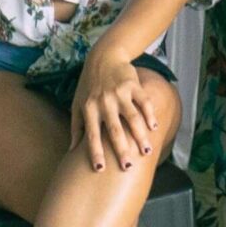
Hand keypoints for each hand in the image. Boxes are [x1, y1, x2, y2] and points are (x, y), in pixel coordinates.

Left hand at [71, 47, 165, 171]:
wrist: (103, 57)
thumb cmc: (89, 85)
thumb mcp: (77, 104)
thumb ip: (76, 127)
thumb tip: (71, 151)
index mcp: (89, 109)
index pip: (92, 136)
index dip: (95, 153)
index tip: (100, 169)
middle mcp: (104, 102)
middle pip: (114, 130)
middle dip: (121, 150)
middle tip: (127, 167)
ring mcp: (120, 93)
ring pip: (132, 118)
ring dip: (140, 136)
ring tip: (147, 151)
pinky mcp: (133, 85)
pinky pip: (144, 102)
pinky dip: (150, 115)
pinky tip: (154, 127)